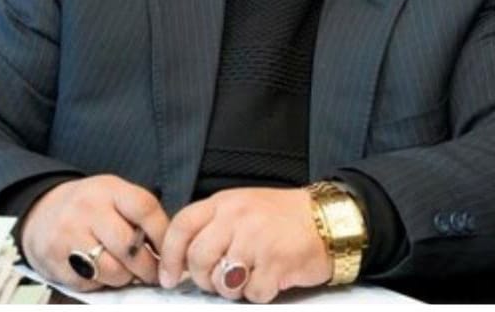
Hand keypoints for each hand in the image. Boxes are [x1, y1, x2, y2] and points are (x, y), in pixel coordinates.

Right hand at [21, 174, 168, 290]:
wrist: (41, 210)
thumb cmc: (88, 205)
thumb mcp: (113, 194)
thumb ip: (139, 214)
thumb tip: (168, 247)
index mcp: (109, 189)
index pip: (145, 208)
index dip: (163, 234)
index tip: (170, 251)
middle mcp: (88, 209)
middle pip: (129, 247)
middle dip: (148, 267)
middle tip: (155, 273)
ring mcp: (69, 235)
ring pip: (112, 270)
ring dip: (126, 278)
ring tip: (127, 272)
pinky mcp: (55, 261)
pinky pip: (90, 283)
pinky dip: (102, 283)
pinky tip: (102, 272)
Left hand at [158, 187, 330, 302]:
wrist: (325, 219)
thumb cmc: (281, 217)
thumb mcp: (241, 208)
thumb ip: (212, 226)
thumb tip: (181, 259)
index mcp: (225, 202)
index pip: (182, 225)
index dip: (168, 255)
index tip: (169, 276)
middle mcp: (237, 217)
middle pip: (198, 257)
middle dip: (202, 278)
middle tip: (216, 280)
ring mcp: (256, 239)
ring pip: (221, 281)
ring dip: (231, 288)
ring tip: (248, 275)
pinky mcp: (276, 263)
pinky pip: (251, 293)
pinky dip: (259, 293)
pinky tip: (270, 277)